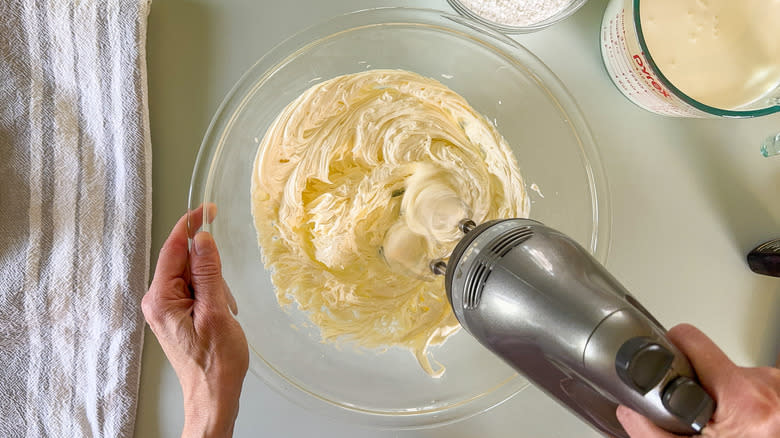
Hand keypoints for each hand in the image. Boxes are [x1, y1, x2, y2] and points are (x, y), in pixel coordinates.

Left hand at [142, 205, 248, 437]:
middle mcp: (157, 301)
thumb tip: (202, 238)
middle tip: (224, 293)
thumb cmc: (216, 362)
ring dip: (213, 284)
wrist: (213, 396)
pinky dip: (212, 294)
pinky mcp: (177, 315)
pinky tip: (220, 314)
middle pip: (183, 261)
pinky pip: (194, 290)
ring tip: (223, 313)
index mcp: (161, 298)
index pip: (173, 249)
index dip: (190, 225)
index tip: (207, 207)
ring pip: (192, 275)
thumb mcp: (216, 311)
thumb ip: (208, 272)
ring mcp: (166, 308)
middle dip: (209, 266)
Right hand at [616, 324, 779, 436]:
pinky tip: (745, 422)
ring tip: (728, 424)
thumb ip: (655, 432)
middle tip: (704, 414)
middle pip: (712, 362)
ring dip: (727, 396)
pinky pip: (755, 385)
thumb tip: (629, 411)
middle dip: (702, 384)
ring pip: (734, 375)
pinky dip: (747, 402)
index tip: (667, 358)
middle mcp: (767, 388)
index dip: (673, 348)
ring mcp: (779, 387)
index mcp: (742, 401)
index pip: (692, 342)